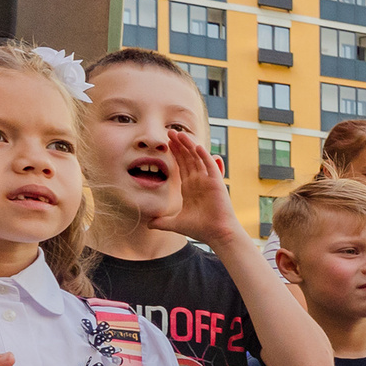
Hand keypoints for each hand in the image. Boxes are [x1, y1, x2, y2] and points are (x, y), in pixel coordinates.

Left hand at [155, 128, 240, 246]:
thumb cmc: (200, 229)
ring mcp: (208, 181)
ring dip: (189, 145)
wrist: (217, 234)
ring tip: (180, 133)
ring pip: (197, 158)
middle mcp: (199, 182)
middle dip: (180, 145)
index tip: (168, 143)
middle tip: (171, 132)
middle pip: (188, 158)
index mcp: (190, 188)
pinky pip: (210, 165)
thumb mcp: (175, 223)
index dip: (175, 154)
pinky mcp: (216, 182)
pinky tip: (196, 145)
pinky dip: (204, 155)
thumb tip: (148, 224)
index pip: (182, 166)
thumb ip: (162, 222)